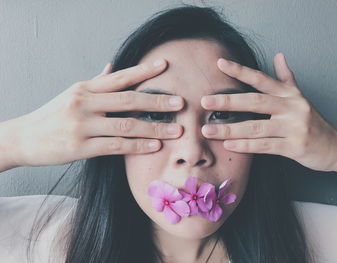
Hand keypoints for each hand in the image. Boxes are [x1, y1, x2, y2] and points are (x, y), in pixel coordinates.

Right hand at [10, 59, 183, 166]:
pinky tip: (154, 146)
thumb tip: (112, 66)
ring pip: (125, 125)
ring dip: (154, 128)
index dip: (144, 71)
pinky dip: (137, 146)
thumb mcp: (72, 94)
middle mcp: (84, 103)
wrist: (23, 138)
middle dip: (157, 101)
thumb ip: (96, 83)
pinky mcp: (80, 147)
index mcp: (85, 88)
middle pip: (128, 100)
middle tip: (180, 103)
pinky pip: (115, 146)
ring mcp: (82, 125)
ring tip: (175, 130)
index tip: (165, 65)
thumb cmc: (52, 115)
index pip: (120, 77)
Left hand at [200, 53, 336, 171]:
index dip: (241, 71)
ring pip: (257, 127)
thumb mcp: (300, 97)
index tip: (220, 64)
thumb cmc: (311, 121)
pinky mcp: (295, 147)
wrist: (336, 146)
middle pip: (255, 102)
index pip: (261, 79)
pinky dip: (246, 146)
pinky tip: (229, 145)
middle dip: (228, 101)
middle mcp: (292, 107)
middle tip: (204, 102)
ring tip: (208, 130)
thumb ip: (286, 78)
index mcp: (289, 94)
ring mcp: (294, 127)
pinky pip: (265, 146)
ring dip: (230, 129)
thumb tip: (279, 56)